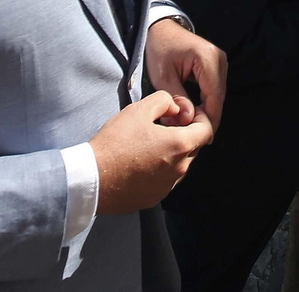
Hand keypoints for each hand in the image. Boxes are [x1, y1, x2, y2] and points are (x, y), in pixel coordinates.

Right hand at [90, 91, 214, 214]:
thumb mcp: (139, 109)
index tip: (188, 114)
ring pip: (180, 164)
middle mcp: (179, 169)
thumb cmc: (115, 143)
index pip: (206, 130)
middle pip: (194, 148)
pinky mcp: (154, 198)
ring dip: (172, 153)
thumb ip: (164, 101)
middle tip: (164, 126)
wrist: (92, 178)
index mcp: (180, 145)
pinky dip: (160, 169)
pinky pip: (166, 180)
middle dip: (185, 134)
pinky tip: (141, 162)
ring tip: (149, 144)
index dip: (201, 118)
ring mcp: (168, 186)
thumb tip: (174, 108)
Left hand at [145, 18, 226, 129]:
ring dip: (207, 112)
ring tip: (192, 128)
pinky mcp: (216, 65)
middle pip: (218, 98)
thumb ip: (177, 98)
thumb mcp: (163, 76)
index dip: (209, 119)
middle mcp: (219, 59)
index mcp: (207, 59)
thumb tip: (188, 120)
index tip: (201, 138)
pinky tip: (195, 115)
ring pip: (217, 95)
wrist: (160, 29)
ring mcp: (220, 61)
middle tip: (194, 138)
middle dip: (207, 118)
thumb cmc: (159, 48)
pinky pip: (214, 89)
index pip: (214, 97)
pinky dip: (206, 103)